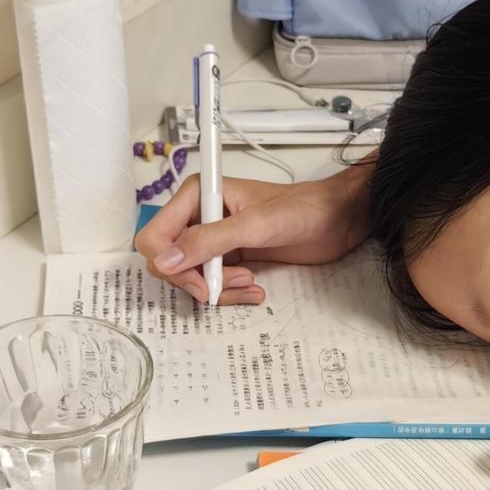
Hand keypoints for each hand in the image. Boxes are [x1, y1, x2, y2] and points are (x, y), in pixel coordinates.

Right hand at [135, 164, 370, 306]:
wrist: (335, 220)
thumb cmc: (301, 210)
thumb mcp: (254, 225)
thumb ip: (208, 241)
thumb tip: (165, 260)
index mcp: (196, 196)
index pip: (155, 236)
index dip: (170, 263)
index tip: (201, 280)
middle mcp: (198, 216)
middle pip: (168, 262)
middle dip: (197, 280)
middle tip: (234, 281)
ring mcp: (212, 239)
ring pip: (190, 278)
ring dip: (219, 289)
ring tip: (250, 282)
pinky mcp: (228, 257)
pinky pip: (212, 285)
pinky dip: (231, 293)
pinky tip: (254, 288)